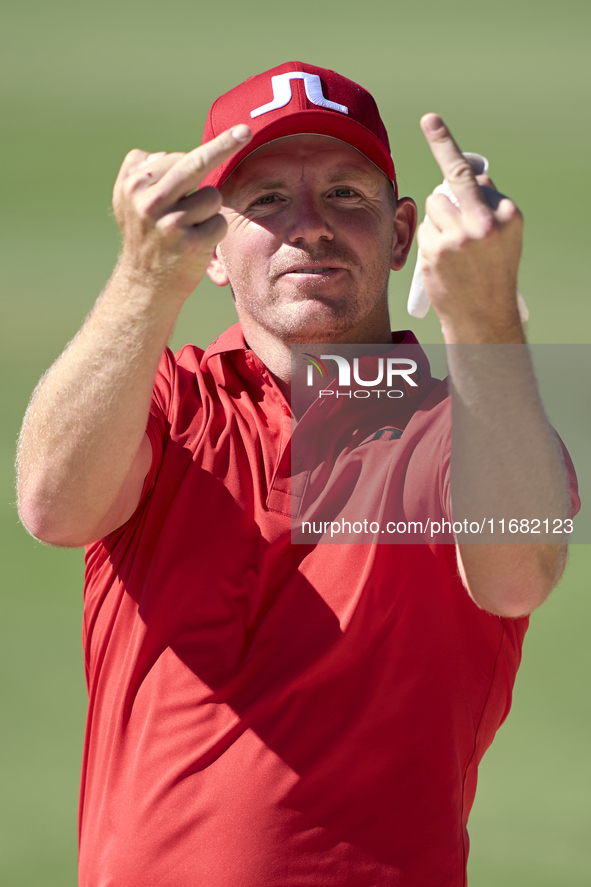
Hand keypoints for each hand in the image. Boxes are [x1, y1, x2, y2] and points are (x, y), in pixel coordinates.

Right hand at [112, 124, 251, 299]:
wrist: (144, 285)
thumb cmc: (146, 236)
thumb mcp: (129, 200)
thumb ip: (145, 170)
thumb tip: (174, 149)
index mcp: (133, 185)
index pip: (175, 158)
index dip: (195, 161)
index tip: (229, 136)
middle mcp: (148, 201)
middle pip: (194, 164)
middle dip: (224, 144)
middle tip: (246, 130)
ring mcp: (169, 223)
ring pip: (211, 196)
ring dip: (208, 210)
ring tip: (188, 227)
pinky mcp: (190, 243)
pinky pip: (219, 222)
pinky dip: (215, 231)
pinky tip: (196, 243)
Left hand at [418, 114, 523, 342]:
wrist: (483, 313)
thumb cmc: (493, 270)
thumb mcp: (505, 234)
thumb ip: (487, 203)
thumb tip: (465, 177)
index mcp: (508, 213)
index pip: (473, 176)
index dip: (445, 144)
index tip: (429, 120)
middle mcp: (485, 222)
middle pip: (449, 185)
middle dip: (443, 172)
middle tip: (434, 137)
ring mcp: (459, 237)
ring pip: (434, 206)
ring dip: (440, 218)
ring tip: (454, 244)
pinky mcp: (436, 251)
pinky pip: (425, 228)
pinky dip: (431, 238)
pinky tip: (444, 258)